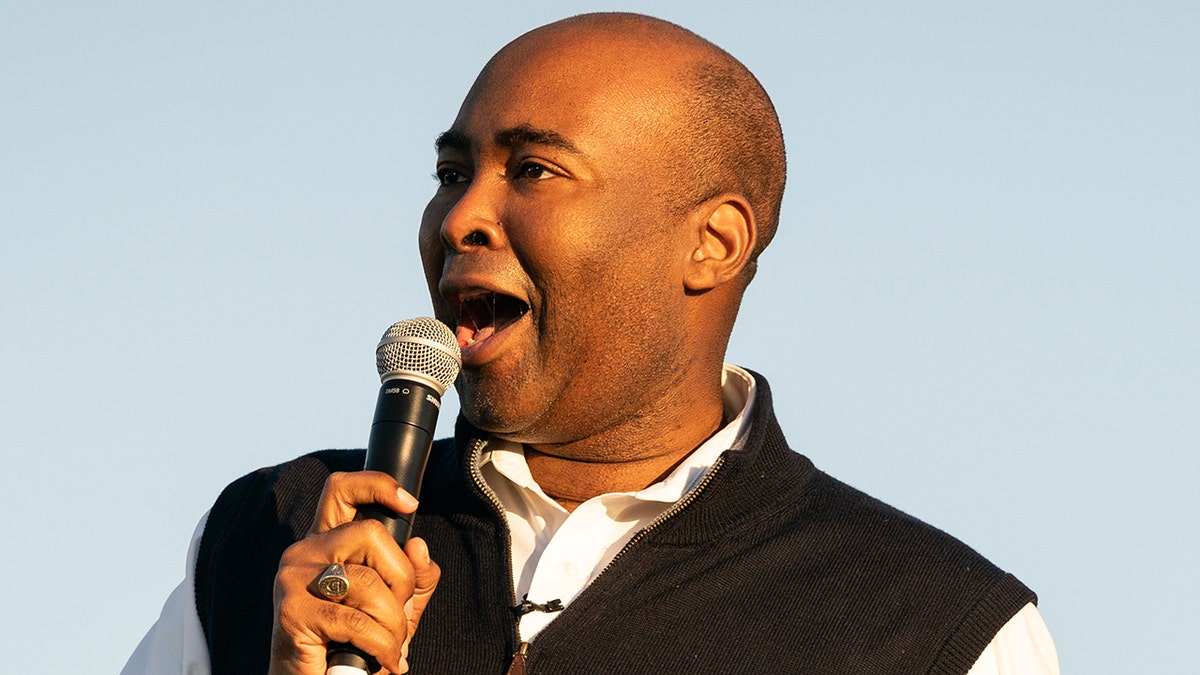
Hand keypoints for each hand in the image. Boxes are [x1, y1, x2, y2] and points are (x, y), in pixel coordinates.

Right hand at [268, 471, 440, 673]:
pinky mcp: (292, 612)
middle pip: (370, 533)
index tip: (409, 504)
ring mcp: (293, 579)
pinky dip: (381, 645)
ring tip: (391, 646)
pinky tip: (384, 660)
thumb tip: (419, 547)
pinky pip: (355, 620)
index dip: (377, 484)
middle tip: (399, 614)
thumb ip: (414, 578)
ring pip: (367, 581)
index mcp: (327, 543)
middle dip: (400, 579)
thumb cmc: (354, 646)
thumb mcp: (395, 608)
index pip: (341, 489)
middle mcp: (304, 552)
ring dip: (393, 622)